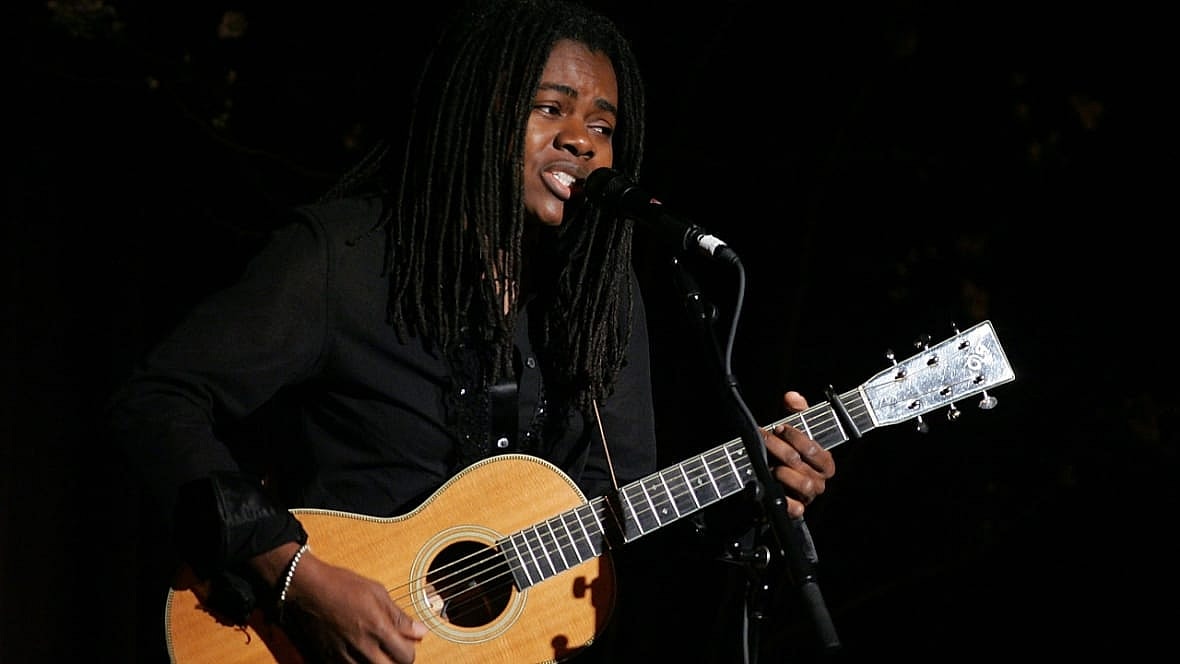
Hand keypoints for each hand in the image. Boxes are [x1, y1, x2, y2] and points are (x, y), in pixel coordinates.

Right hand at [281, 552, 427, 662]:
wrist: (303, 589)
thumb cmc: (340, 585)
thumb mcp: (376, 592)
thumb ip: (399, 616)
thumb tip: (421, 631)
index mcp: (377, 628)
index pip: (406, 657)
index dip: (409, 651)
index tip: (405, 644)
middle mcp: (361, 647)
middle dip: (395, 662)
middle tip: (392, 651)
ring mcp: (342, 657)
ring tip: (373, 650)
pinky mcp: (326, 661)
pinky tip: (356, 653)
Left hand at [762, 390, 835, 517]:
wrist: (772, 479)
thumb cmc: (787, 451)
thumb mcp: (792, 429)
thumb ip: (796, 411)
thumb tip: (792, 397)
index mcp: (824, 462)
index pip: (817, 450)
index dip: (797, 437)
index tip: (780, 427)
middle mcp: (819, 480)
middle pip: (805, 465)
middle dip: (782, 449)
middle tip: (766, 438)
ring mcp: (808, 496)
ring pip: (805, 485)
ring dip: (784, 472)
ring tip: (769, 464)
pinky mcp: (796, 509)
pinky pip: (797, 510)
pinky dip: (788, 502)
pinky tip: (775, 489)